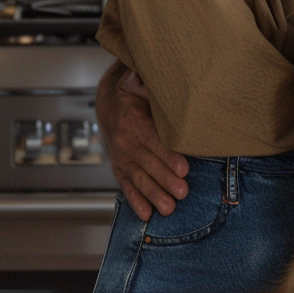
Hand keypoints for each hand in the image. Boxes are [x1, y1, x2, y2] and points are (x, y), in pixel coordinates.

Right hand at [96, 60, 189, 220]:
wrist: (109, 102)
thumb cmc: (132, 90)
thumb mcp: (136, 80)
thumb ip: (143, 82)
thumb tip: (146, 77)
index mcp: (133, 121)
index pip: (153, 141)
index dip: (168, 155)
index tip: (184, 168)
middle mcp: (125, 142)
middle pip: (148, 164)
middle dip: (166, 180)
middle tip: (183, 192)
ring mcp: (122, 158)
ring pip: (139, 179)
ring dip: (154, 195)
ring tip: (170, 209)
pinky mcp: (120, 168)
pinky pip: (127, 186)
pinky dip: (135, 201)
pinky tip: (146, 215)